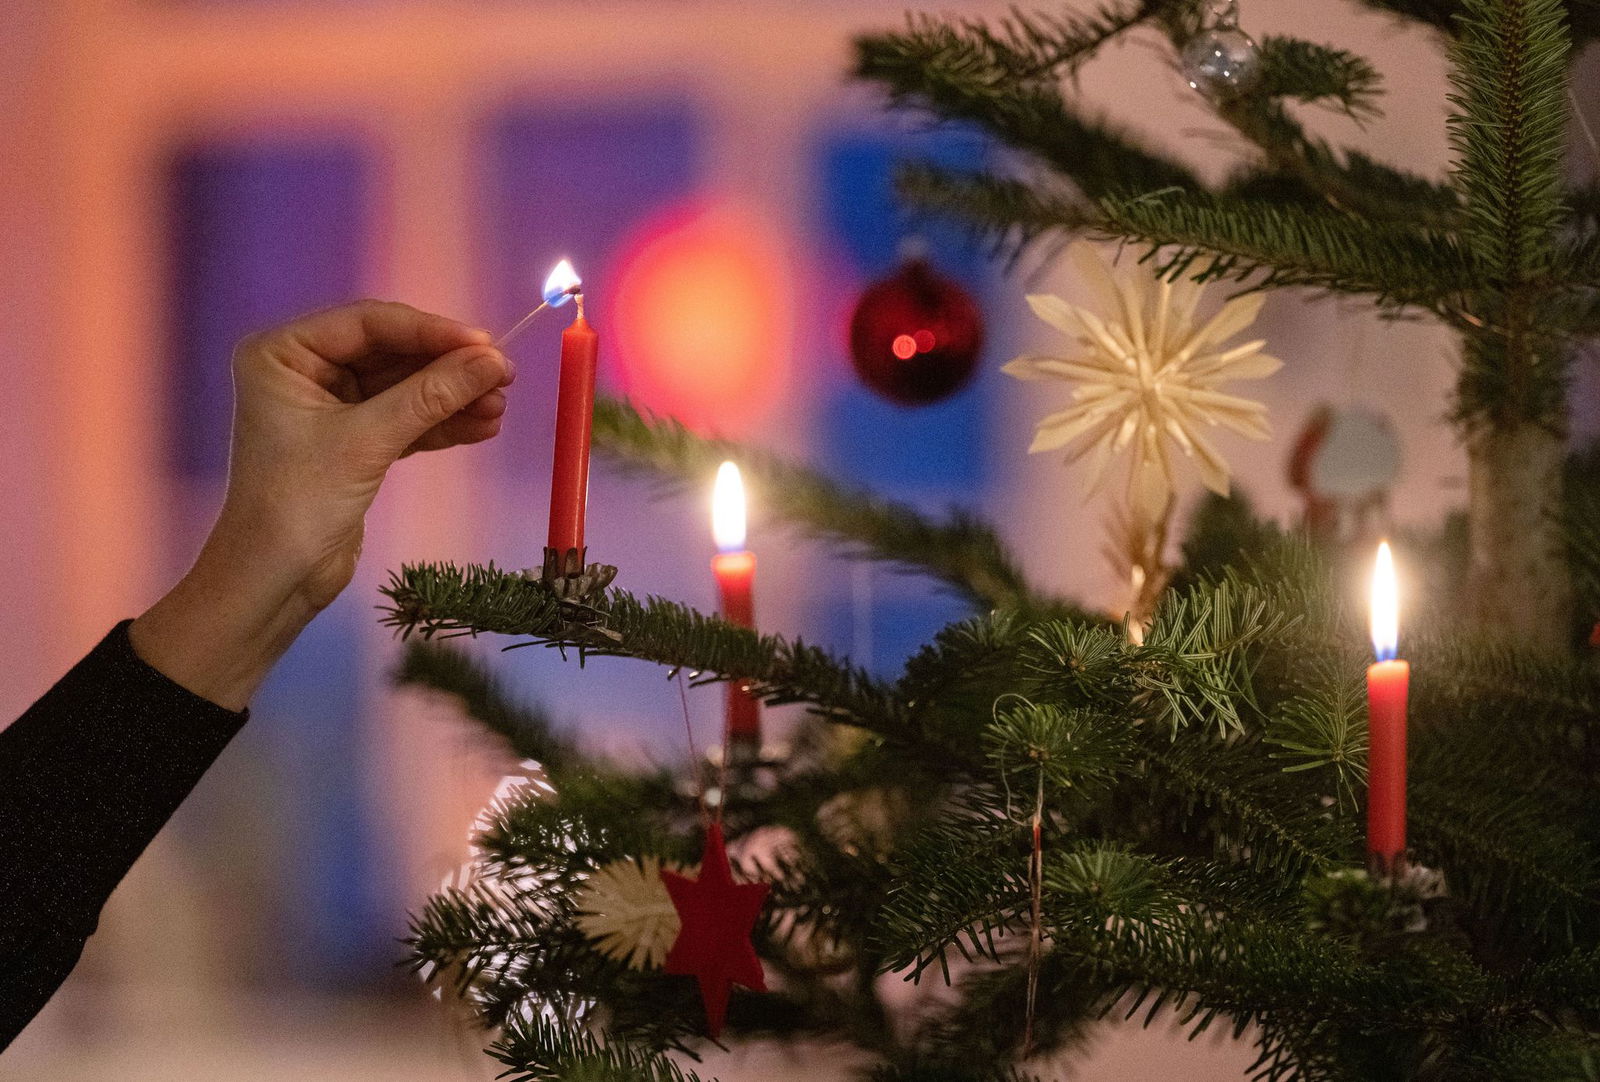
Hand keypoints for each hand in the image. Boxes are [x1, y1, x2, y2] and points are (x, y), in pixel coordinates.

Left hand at [132, 301, 514, 709]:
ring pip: (404, 388)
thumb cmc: (300, 502)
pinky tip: (482, 427)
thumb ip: (431, 396)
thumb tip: (496, 361)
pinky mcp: (353, 441)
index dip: (431, 332)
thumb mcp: (368, 441)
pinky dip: (441, 424)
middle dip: (447, 368)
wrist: (274, 580)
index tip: (487, 345)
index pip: (368, 324)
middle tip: (503, 377)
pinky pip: (405, 418)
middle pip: (391, 353)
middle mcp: (304, 370)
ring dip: (452, 397)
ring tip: (499, 408)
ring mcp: (330, 407)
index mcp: (284, 353)